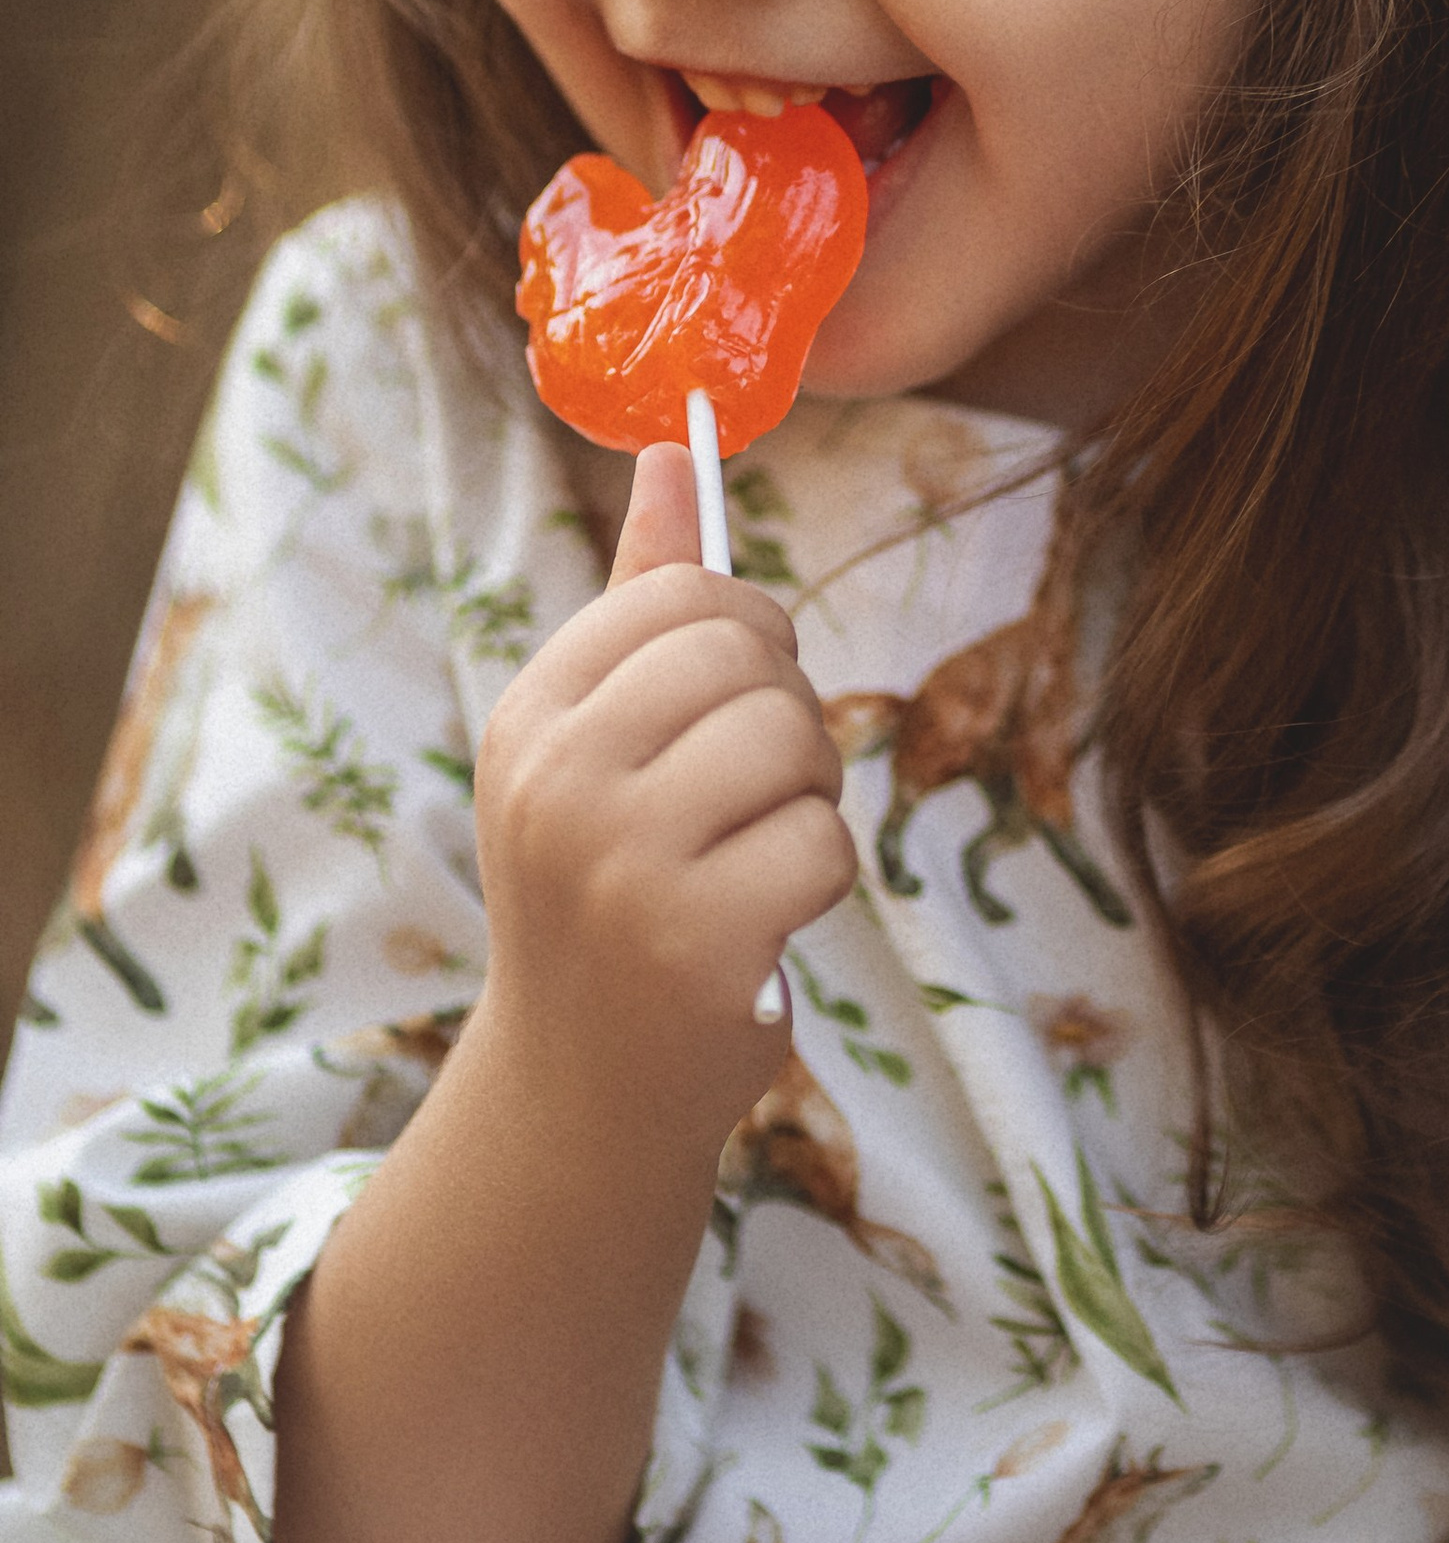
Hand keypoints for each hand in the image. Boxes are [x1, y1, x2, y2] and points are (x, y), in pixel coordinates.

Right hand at [470, 440, 855, 1136]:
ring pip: (796, 740)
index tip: (726, 703)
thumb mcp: (597, 740)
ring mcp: (619, 864)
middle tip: (745, 794)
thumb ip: (641, 595)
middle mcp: (557, 780)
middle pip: (749, 654)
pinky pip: (824, 842)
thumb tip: (672, 449)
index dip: (745, 637)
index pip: (685, 593)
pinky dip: (818, 880)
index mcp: (531, 714)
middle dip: (784, 714)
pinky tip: (761, 922)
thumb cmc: (609, 886)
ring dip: (808, 797)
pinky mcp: (693, 944)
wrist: (583, 1093)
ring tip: (750, 854)